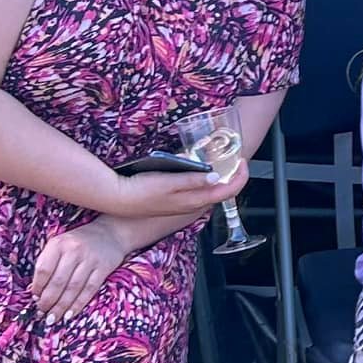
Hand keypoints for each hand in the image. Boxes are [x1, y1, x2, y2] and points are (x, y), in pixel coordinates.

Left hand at [31, 219, 130, 323]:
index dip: (37, 287)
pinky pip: (89, 290)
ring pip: (73, 288)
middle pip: (58, 281)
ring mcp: (90, 259)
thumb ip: (48, 264)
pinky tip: (70, 314)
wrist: (110, 232)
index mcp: (58, 243)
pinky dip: (78, 304)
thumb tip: (36, 293)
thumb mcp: (60, 245)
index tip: (35, 299)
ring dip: (61, 306)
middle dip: (48, 301)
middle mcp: (74, 250)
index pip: (43, 269)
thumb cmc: (77, 243)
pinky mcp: (104, 268)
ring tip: (53, 318)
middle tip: (42, 313)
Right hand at [106, 162, 244, 224]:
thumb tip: (216, 176)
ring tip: (219, 160)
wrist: (119, 200)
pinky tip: (196, 168)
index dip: (240, 176)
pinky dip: (203, 178)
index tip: (242, 161)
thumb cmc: (142, 190)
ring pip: (209, 190)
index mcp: (195, 200)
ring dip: (218, 176)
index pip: (228, 191)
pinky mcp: (175, 200)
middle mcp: (192, 204)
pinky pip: (197, 190)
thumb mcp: (170, 182)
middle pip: (222, 191)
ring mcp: (184, 203)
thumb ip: (193, 180)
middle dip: (232, 175)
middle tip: (234, 158)